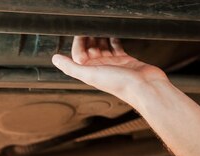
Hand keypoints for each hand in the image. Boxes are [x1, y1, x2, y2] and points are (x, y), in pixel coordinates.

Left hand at [52, 36, 168, 102]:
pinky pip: (116, 47)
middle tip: (91, 25)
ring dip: (100, 37)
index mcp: (89, 71)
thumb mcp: (89, 74)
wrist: (144, 87)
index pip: (78, 53)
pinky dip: (113, 40)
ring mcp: (112, 63)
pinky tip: (113, 33)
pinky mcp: (125, 59)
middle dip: (89, 37)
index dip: (78, 41)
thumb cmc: (119, 84)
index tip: (80, 30)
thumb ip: (71, 67)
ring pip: (103, 47)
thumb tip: (55, 60)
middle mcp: (99, 68)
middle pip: (90, 49)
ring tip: (100, 26)